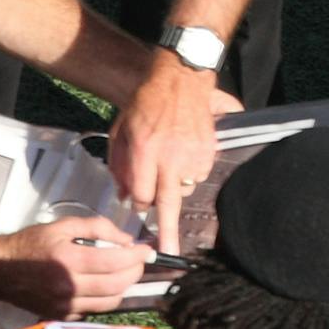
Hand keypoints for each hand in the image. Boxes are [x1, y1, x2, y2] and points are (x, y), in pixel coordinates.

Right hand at [0, 217, 151, 315]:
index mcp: (69, 260)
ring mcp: (66, 306)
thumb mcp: (63, 225)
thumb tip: (126, 240)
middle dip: (135, 272)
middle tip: (140, 260)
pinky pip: (95, 311)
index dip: (137, 256)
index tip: (148, 250)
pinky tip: (106, 285)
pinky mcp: (62, 317)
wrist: (0, 271)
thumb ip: (97, 228)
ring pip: (110, 301)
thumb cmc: (31, 244)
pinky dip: (107, 298)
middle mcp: (69, 287)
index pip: (114, 262)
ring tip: (126, 272)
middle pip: (117, 284)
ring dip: (124, 287)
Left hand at [107, 55, 220, 245]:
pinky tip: (182, 153)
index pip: (141, 194)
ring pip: (183, 188)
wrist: (179, 78)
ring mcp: (192, 153)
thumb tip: (123, 195)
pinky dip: (189, 171)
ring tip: (169, 162)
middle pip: (168, 202)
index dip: (139, 202)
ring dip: (174, 185)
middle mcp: (170, 155)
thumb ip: (119, 164)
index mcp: (145, 150)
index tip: (138, 203)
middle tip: (168, 250)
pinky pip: (197, 174)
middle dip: (168, 230)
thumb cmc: (146, 102)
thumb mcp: (120, 130)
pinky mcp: (209, 150)